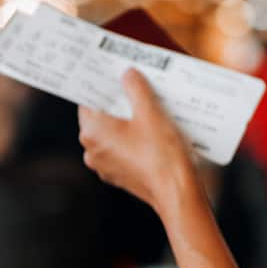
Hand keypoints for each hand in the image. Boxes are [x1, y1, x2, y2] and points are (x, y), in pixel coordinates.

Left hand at [78, 69, 196, 209]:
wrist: (177, 192)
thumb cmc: (162, 153)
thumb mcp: (151, 112)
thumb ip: (136, 88)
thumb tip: (127, 74)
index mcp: (92, 131)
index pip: (89, 100)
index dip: (104, 87)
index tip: (116, 76)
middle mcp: (91, 149)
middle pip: (102, 117)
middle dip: (119, 104)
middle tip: (138, 89)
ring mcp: (105, 166)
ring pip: (113, 135)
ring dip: (128, 123)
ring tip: (151, 111)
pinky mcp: (120, 176)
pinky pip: (123, 151)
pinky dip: (134, 141)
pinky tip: (154, 134)